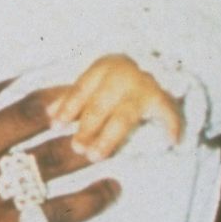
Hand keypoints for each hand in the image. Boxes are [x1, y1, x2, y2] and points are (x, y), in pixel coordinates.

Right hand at [0, 82, 119, 221]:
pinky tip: (109, 191)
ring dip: (86, 150)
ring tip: (113, 143)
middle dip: (72, 105)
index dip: (29, 69)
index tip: (62, 62)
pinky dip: (87, 201)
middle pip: (29, 114)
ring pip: (47, 161)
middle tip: (101, 100)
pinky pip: (52, 211)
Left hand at [50, 56, 183, 160]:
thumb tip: (48, 113)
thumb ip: (70, 98)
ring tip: (96, 156)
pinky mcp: (162, 98)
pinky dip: (172, 125)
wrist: (152, 64)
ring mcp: (143, 87)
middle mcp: (123, 75)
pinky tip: (172, 141)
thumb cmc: (112, 82)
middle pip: (100, 104)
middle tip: (76, 148)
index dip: (68, 107)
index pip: (81, 89)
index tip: (56, 126)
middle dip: (87, 128)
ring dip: (108, 138)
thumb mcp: (91, 84)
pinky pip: (168, 112)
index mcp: (102, 68)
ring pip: (124, 116)